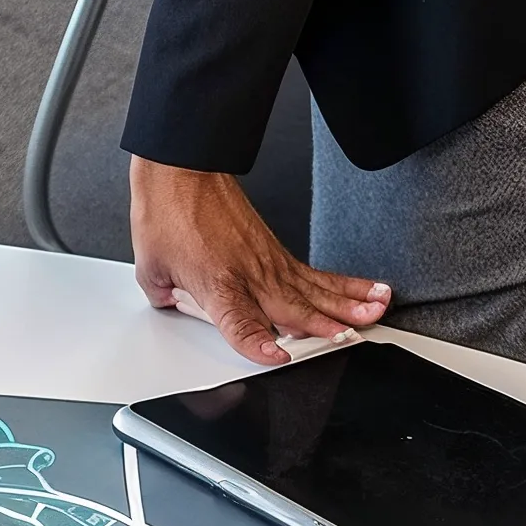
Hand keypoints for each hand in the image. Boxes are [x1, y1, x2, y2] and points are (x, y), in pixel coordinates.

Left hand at [130, 157, 393, 368]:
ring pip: (314, 291)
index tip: (277, 357)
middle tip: (351, 338)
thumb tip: (171, 302)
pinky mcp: (277, 251)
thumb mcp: (150, 263)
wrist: (180, 168)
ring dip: (348, 304)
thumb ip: (164, 294)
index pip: (239, 324)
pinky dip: (347, 285)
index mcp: (216, 285)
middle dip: (322, 326)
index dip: (257, 343)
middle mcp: (249, 276)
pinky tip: (370, 291)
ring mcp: (268, 263)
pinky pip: (317, 275)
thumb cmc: (166, 210)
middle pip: (291, 308)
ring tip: (375, 313)